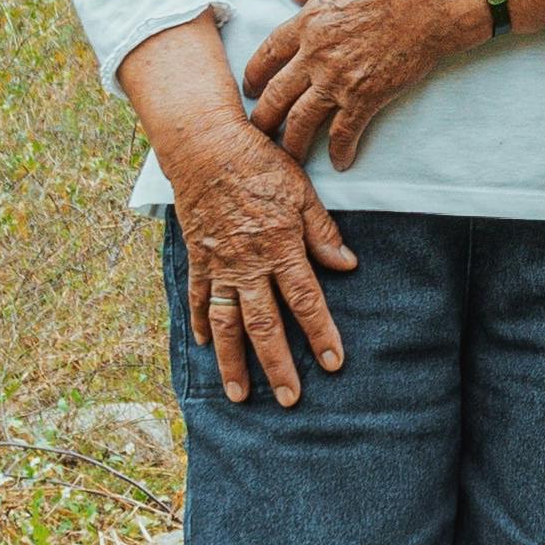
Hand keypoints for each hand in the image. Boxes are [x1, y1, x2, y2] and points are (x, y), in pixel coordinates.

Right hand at [160, 124, 353, 404]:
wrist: (204, 145)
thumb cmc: (259, 163)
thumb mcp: (301, 191)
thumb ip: (323, 232)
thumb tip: (348, 265)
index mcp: (279, 247)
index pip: (306, 300)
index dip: (321, 334)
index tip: (334, 363)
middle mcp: (247, 264)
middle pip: (264, 325)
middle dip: (277, 366)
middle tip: (289, 399)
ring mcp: (218, 265)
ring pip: (225, 323)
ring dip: (232, 362)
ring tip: (239, 394)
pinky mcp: (197, 258)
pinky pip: (196, 298)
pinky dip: (199, 324)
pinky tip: (205, 347)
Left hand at [241, 0, 488, 166]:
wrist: (433, 0)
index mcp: (307, 22)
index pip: (268, 54)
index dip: (254, 74)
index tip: (250, 87)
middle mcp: (316, 55)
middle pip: (276, 94)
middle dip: (263, 116)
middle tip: (257, 129)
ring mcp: (339, 79)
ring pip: (302, 119)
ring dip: (291, 142)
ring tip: (287, 156)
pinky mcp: (367, 97)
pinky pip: (345, 131)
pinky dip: (339, 150)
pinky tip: (339, 162)